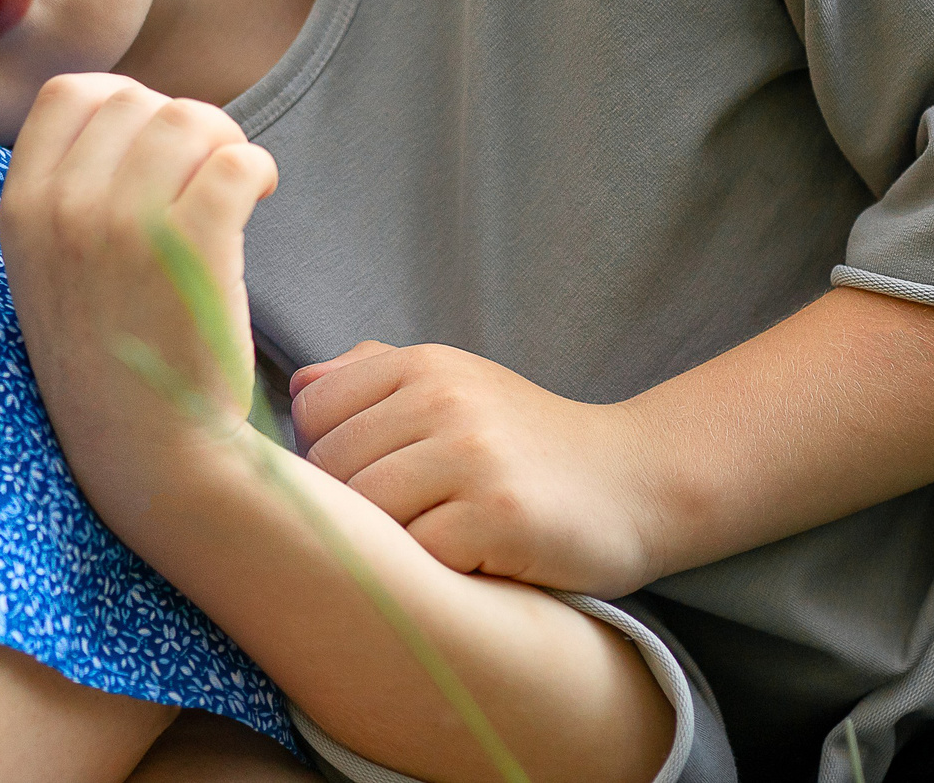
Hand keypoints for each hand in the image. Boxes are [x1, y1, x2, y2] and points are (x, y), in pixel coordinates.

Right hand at [0, 75, 277, 494]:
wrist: (151, 454)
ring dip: (225, 144)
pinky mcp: (193, 250)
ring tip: (235, 186)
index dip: (124, 104)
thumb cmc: (110, 357)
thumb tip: (125, 107)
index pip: (70, 94)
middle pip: (140, 100)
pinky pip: (237, 161)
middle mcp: (64, 211)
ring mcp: (125, 228)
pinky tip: (261, 197)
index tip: (154, 147)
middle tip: (207, 174)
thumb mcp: (49, 269)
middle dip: (185, 125)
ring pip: (192, 119)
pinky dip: (258, 170)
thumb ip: (66, 192)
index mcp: (21, 210)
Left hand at [290, 341, 661, 597]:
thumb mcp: (456, 386)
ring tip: (434, 540)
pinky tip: (468, 560)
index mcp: (425, 364)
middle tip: (404, 523)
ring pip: (368, 512)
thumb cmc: (526, 443)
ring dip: (391, 541)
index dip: (323, 456)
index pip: (313, 412)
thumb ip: (373, 378)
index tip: (365, 479)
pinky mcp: (499, 517)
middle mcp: (445, 399)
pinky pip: (418, 555)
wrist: (637, 482)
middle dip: (353, 507)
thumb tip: (295, 390)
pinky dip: (433, 570)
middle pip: (333, 467)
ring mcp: (473, 457)